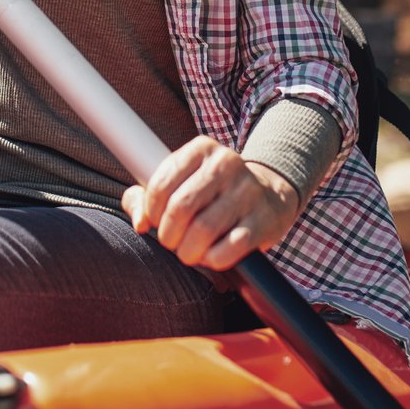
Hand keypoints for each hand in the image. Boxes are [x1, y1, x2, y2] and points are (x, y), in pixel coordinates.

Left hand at [122, 136, 299, 270]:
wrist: (270, 196)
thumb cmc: (211, 193)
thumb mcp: (180, 182)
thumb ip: (146, 198)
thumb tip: (139, 223)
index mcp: (201, 149)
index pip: (161, 184)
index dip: (152, 211)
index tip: (157, 222)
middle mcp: (226, 164)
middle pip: (181, 208)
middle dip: (169, 234)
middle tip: (172, 242)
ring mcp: (247, 191)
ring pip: (204, 230)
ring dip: (189, 251)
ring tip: (189, 252)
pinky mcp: (263, 219)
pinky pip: (230, 247)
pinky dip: (213, 259)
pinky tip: (211, 256)